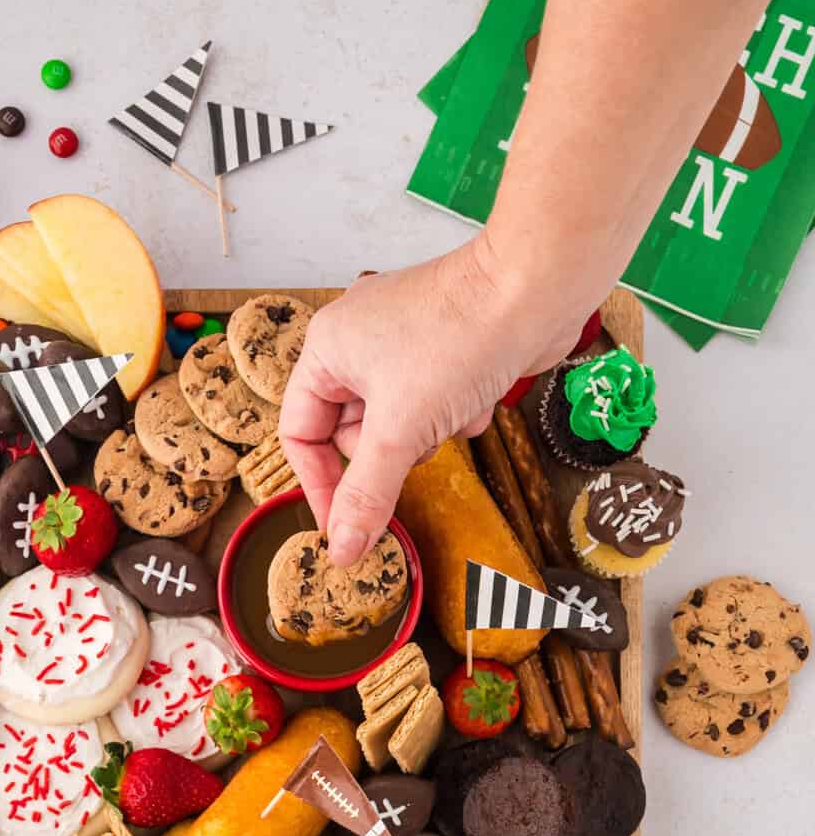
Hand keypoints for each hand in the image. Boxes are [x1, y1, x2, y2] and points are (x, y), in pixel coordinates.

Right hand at [278, 234, 587, 565]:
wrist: (536, 287)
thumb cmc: (461, 336)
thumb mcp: (401, 430)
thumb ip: (366, 494)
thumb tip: (341, 548)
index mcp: (326, 349)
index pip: (300, 433)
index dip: (319, 484)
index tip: (344, 526)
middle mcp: (357, 340)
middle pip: (351, 433)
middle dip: (391, 450)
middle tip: (416, 445)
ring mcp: (401, 340)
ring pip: (397, 423)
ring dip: (429, 433)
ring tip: (454, 411)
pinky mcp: (441, 345)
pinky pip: (432, 403)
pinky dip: (456, 412)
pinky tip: (479, 396)